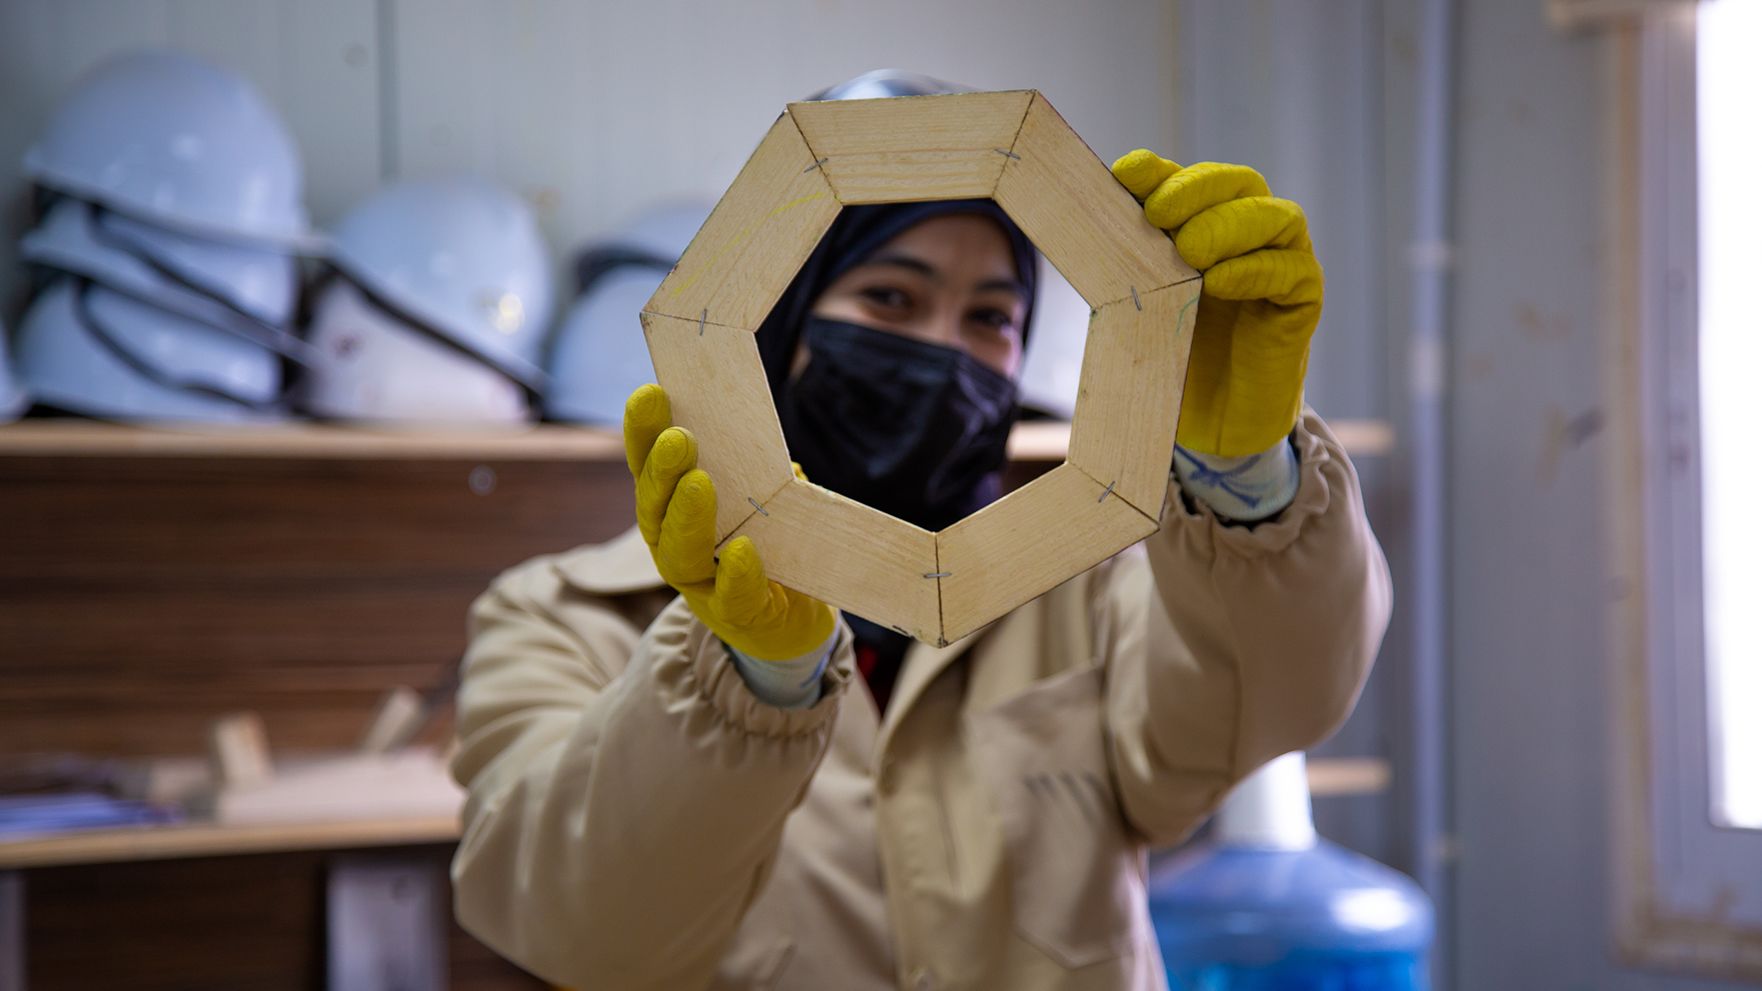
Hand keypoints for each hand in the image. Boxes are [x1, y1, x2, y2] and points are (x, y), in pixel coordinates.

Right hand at [623, 384, 835, 660]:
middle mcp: (672, 544)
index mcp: (671, 508)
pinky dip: (735, 574)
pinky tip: (744, 550)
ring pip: (679, 553)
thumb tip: (762, 438)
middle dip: (662, 471)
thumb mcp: (761, 496)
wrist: (790, 617)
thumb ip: (757, 469)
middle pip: (654, 507)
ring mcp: (699, 584)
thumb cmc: (767, 543)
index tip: (650, 393)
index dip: (642, 432)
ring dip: (687, 517)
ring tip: (699, 483)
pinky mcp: (735, 615)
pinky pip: (731, 596)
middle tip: (678, 438)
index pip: (647, 467)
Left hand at [1111, 152, 1322, 457]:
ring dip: (1228, 225)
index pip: (1191, 180)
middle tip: (1157, 214)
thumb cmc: (1173, 355)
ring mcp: (1284, 263)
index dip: (1160, 172)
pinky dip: (1255, 270)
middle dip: (1195, 191)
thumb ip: (1131, 257)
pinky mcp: (1303, 302)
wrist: (1211, 423)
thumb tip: (1094, 216)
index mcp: (1209, 223)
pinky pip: (1291, 272)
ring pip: (1276, 218)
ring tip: (1189, 249)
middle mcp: (1252, 233)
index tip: (1125, 175)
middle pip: (1238, 184)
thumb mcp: (1143, 300)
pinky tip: (1218, 281)